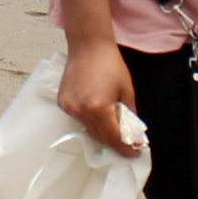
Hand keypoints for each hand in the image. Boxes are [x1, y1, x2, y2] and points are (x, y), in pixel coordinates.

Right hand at [55, 38, 140, 154]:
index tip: (134, 153)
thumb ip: (130, 114)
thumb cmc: (110, 64)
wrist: (88, 46)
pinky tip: (95, 109)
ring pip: (88, 129)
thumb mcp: (126, 90)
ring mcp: (70, 108)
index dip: (126, 148)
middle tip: (127, 142)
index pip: (114, 138)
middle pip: (100, 137)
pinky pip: (78, 119)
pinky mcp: (63, 103)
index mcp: (100, 109)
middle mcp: (82, 111)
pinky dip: (88, 119)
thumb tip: (133, 132)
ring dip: (101, 130)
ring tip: (112, 123)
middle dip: (114, 141)